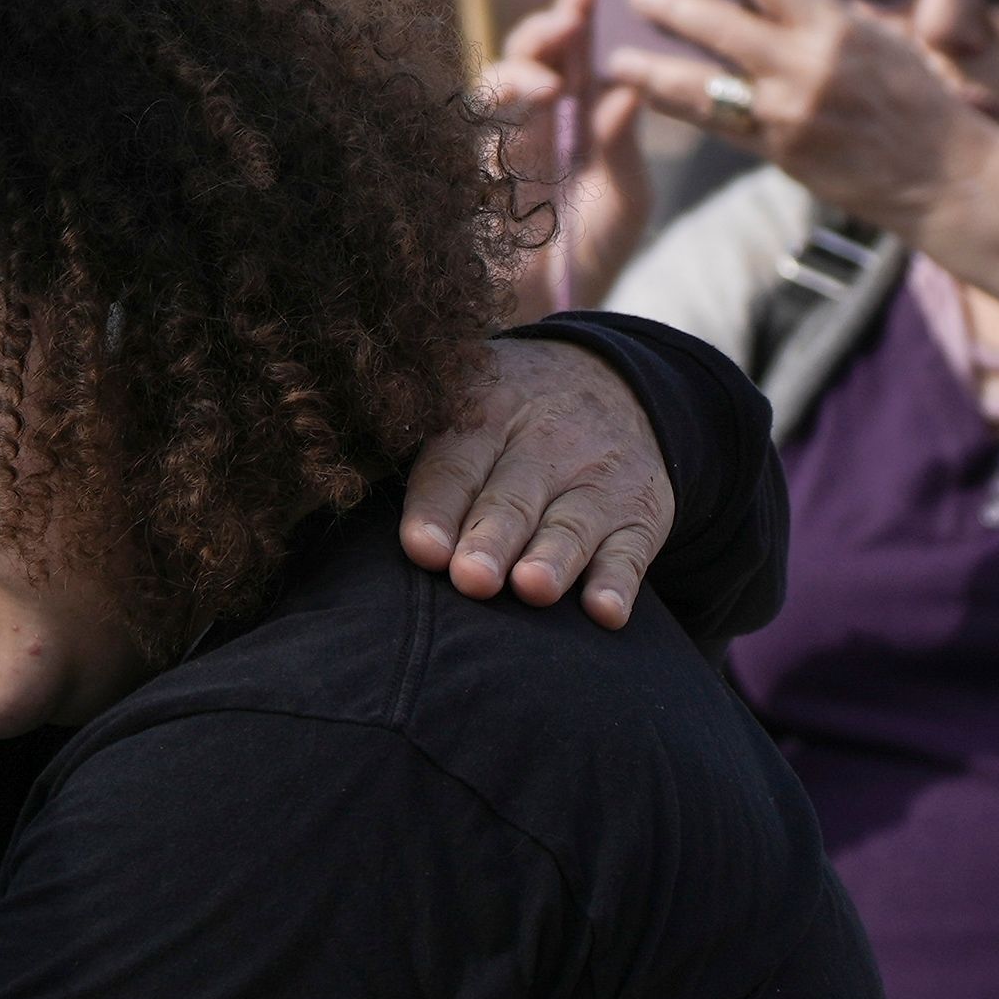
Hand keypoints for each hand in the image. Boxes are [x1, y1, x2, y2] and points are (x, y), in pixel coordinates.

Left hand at [399, 325, 670, 618]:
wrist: (616, 384)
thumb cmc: (507, 424)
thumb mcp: (468, 408)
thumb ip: (421, 455)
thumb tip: (358, 516)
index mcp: (486, 413)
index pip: (456, 463)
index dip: (437, 507)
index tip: (420, 549)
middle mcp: (545, 444)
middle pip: (512, 498)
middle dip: (490, 539)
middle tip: (470, 579)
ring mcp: (597, 479)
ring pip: (571, 524)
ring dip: (553, 559)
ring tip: (531, 589)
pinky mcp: (641, 514)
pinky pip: (631, 551)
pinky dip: (619, 582)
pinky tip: (604, 614)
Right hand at [484, 0, 657, 308]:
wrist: (556, 328)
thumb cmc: (588, 260)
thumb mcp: (625, 198)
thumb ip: (623, 145)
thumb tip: (629, 84)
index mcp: (566, 123)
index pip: (568, 56)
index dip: (578, 15)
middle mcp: (525, 130)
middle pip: (525, 59)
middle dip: (547, 27)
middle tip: (577, 5)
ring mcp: (493, 155)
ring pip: (491, 88)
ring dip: (521, 68)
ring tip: (554, 70)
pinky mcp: (467, 186)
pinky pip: (471, 134)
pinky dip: (502, 111)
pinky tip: (536, 99)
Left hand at [625, 0, 998, 329]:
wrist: (945, 174)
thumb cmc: (913, 98)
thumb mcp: (879, 38)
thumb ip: (820, 17)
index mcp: (836, 23)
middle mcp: (809, 65)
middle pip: (717, 25)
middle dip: (668, 5)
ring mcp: (790, 112)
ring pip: (701, 83)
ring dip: (652, 67)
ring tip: (616, 57)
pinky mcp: (780, 152)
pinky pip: (716, 125)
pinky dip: (680, 108)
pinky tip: (650, 95)